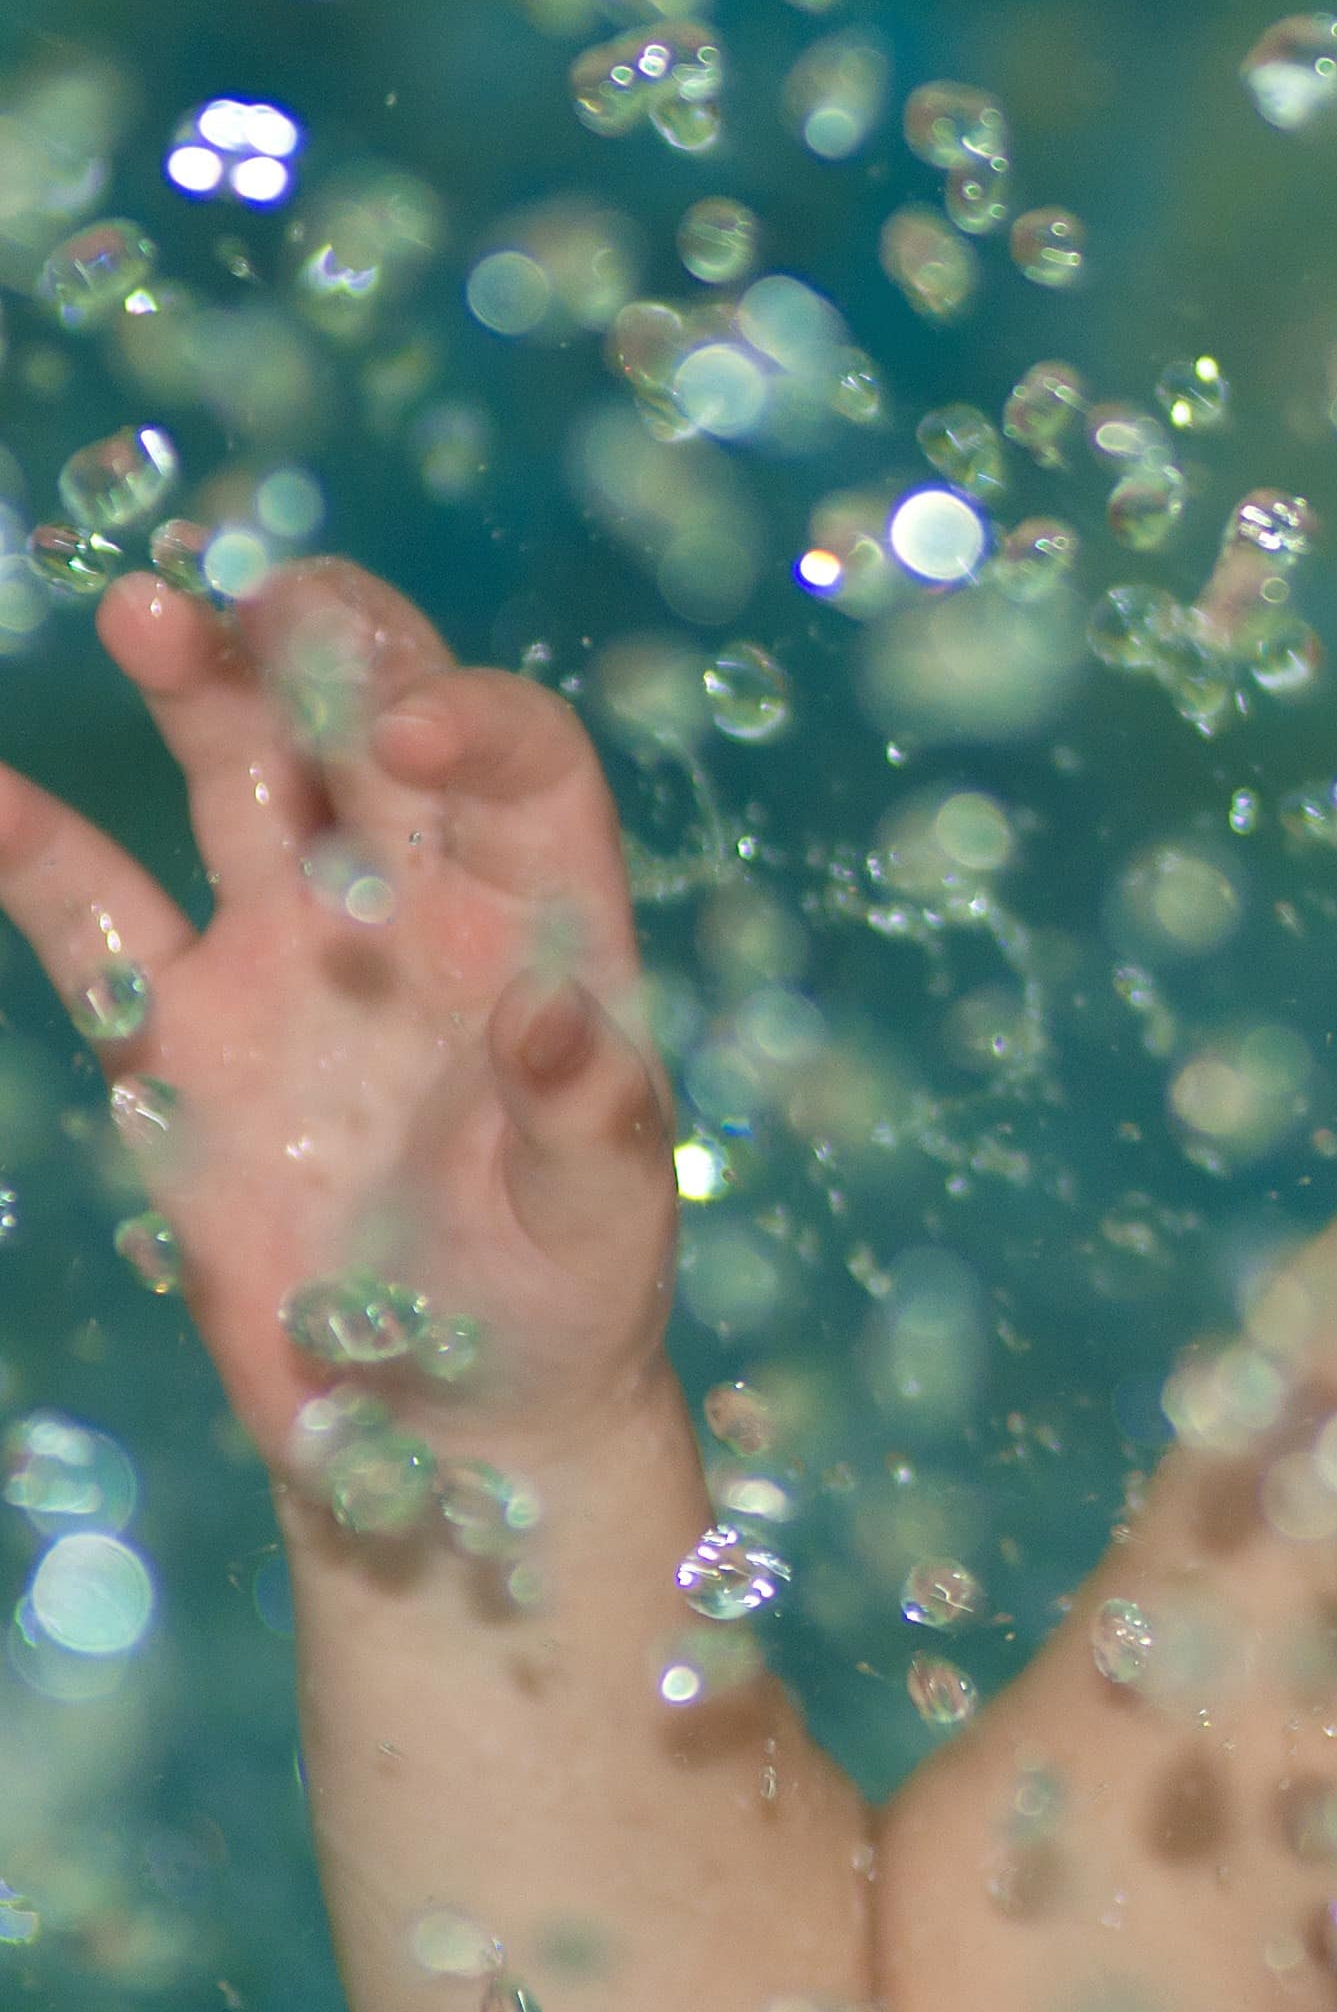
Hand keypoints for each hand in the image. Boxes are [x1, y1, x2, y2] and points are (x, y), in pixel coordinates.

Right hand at [0, 562, 674, 1483]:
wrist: (447, 1422)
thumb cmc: (564, 1302)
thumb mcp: (604, 1222)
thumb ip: (593, 1121)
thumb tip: (568, 1017)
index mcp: (542, 921)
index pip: (523, 769)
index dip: (476, 723)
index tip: (414, 735)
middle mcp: (416, 906)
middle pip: (375, 732)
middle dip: (332, 648)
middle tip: (268, 590)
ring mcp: (287, 956)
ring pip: (240, 780)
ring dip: (200, 689)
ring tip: (149, 608)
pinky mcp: (177, 1036)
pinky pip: (95, 914)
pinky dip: (32, 849)